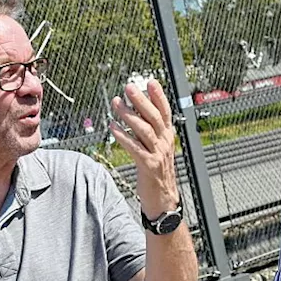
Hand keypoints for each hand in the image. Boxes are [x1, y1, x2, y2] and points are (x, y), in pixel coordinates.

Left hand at [111, 78, 178, 217]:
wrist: (163, 199)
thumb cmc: (156, 172)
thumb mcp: (158, 148)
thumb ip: (151, 131)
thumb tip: (139, 111)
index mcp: (168, 136)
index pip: (165, 112)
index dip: (159, 96)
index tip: (150, 82)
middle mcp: (165, 143)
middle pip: (153, 117)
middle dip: (141, 100)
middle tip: (129, 87)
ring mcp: (158, 154)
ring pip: (143, 130)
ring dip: (128, 115)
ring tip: (115, 103)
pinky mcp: (148, 166)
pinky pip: (134, 147)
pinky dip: (123, 136)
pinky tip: (113, 127)